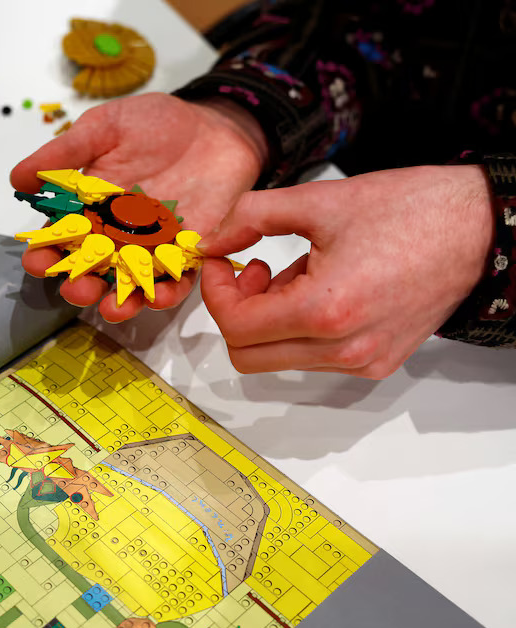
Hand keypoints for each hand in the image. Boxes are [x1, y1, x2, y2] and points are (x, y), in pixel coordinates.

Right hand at [10, 92, 266, 321]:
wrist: (214, 126)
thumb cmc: (156, 123)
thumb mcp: (105, 128)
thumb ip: (65, 152)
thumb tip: (18, 177)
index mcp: (89, 208)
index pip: (59, 238)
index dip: (44, 254)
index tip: (38, 261)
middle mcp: (116, 235)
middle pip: (90, 271)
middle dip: (79, 286)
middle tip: (77, 289)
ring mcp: (151, 248)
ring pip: (129, 285)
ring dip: (119, 302)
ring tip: (114, 308)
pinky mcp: (187, 253)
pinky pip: (175, 281)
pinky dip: (166, 293)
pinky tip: (159, 296)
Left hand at [198, 165, 494, 378]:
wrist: (479, 228)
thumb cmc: (410, 210)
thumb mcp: (318, 200)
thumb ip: (250, 216)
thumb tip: (211, 240)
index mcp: (326, 310)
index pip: (235, 327)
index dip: (214, 291)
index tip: (220, 261)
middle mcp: (345, 349)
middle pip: (247, 355)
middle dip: (235, 310)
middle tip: (250, 269)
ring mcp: (362, 362)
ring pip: (277, 359)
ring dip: (268, 319)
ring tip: (293, 272)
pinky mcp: (376, 364)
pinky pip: (312, 359)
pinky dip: (298, 329)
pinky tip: (317, 289)